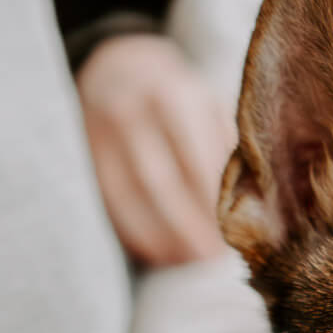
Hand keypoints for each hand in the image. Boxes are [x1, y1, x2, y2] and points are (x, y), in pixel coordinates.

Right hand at [76, 34, 235, 266]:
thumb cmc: (178, 97)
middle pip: (160, 183)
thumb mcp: (207, 103)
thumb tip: (249, 201)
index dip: (213, 202)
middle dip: (189, 227)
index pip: (195, 159)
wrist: (116, 70)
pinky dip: (134, 234)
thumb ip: (224, 144)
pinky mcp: (83, 157)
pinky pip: (108, 203)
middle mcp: (130, 112)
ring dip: (162, 237)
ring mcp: (99, 135)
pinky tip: (159, 254)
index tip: (232, 233)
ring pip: (130, 198)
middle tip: (213, 258)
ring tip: (189, 262)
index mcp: (172, 94)